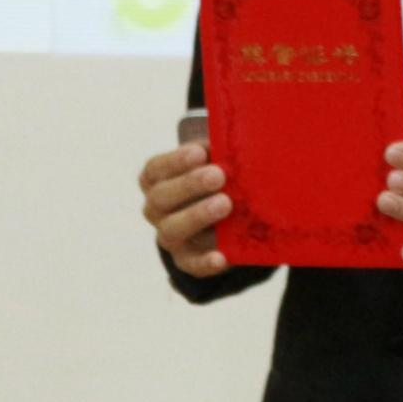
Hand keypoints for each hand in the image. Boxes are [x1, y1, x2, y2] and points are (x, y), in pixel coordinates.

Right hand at [141, 143, 233, 277]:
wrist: (222, 221)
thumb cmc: (219, 180)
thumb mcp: (218, 162)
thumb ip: (222, 152)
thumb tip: (246, 136)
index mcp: (158, 180)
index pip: (156, 170)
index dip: (175, 161)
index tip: (201, 152)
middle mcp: (157, 209)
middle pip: (161, 198)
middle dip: (189, 185)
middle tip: (218, 175)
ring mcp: (170, 235)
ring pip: (171, 230)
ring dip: (197, 216)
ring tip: (225, 204)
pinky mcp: (188, 259)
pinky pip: (191, 264)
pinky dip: (206, 261)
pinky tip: (222, 256)